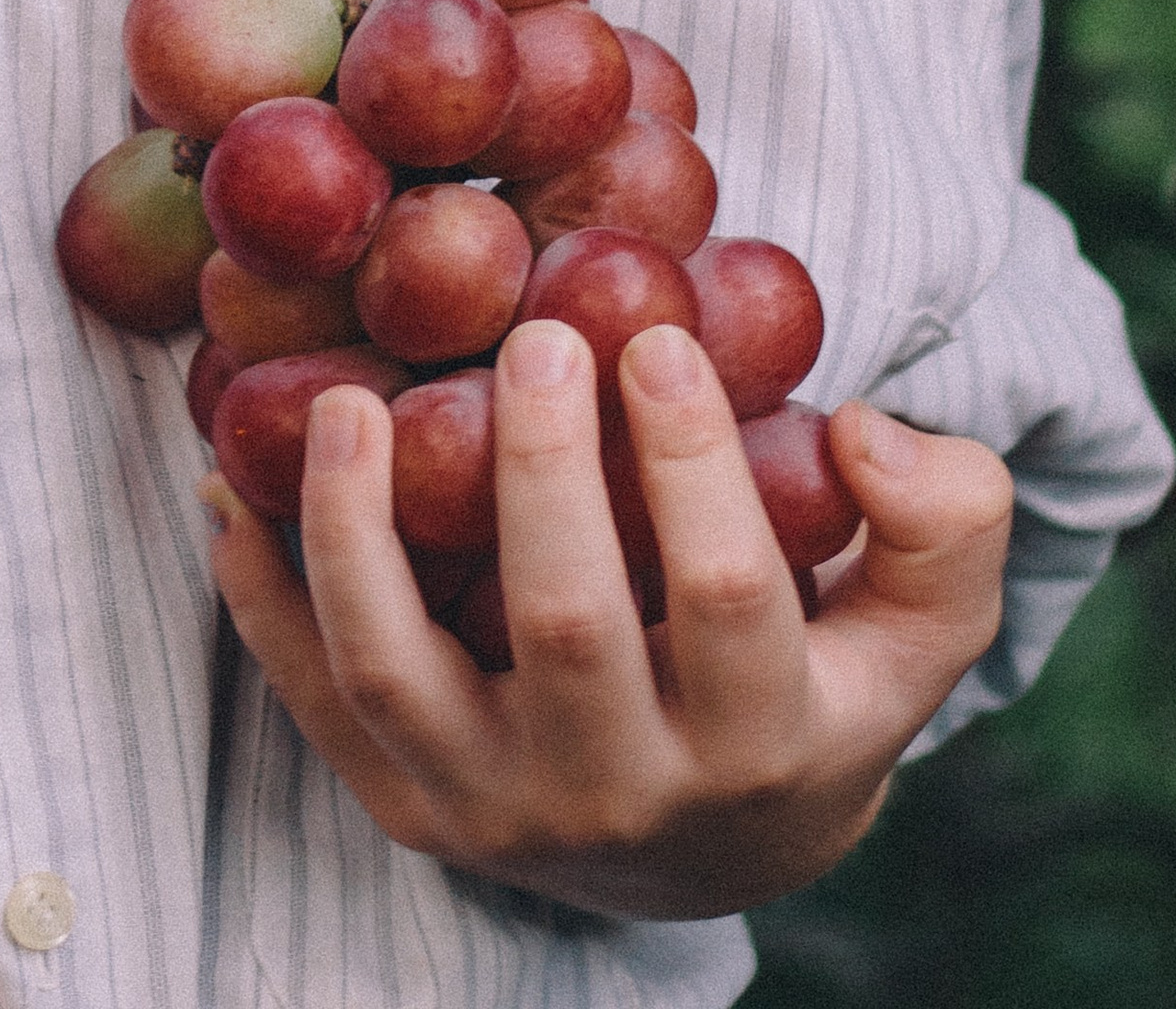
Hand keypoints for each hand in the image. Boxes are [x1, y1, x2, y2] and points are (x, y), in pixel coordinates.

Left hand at [204, 315, 1012, 920]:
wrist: (713, 847)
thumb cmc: (815, 682)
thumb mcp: (919, 626)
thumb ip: (946, 523)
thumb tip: (867, 430)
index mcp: (760, 743)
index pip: (728, 599)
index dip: (692, 462)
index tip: (658, 334)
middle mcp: (623, 795)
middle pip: (566, 627)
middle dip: (542, 470)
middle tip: (535, 329)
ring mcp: (497, 806)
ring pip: (400, 671)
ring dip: (356, 529)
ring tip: (348, 399)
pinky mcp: (402, 802)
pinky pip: (312, 696)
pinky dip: (259, 591)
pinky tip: (229, 481)